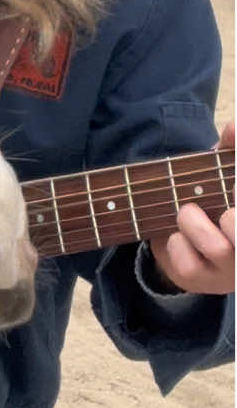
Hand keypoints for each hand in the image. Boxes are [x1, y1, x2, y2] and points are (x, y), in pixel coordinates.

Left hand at [148, 123, 234, 293]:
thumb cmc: (213, 198)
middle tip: (223, 210)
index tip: (230, 200)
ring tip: (187, 211)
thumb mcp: (223, 170)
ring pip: (220, 250)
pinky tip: (177, 236)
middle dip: (234, 221)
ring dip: (194, 222)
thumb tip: (235, 126)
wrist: (185, 239)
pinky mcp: (203, 282)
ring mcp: (232, 271)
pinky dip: (177, 243)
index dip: (234, 212)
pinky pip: (189, 264)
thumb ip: (231, 149)